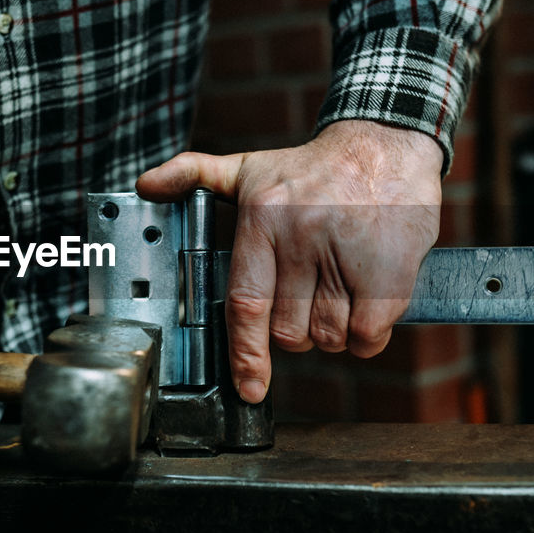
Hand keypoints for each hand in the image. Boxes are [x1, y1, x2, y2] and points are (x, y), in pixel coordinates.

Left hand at [136, 120, 441, 402]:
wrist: (387, 144)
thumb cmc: (316, 168)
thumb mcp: (251, 166)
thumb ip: (194, 174)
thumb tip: (146, 186)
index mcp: (262, 217)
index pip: (245, 301)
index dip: (245, 354)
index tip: (249, 387)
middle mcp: (300, 236)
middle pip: (288, 330)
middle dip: (297, 332)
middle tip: (309, 299)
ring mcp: (345, 255)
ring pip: (328, 337)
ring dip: (335, 332)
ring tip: (342, 291)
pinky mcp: (387, 272)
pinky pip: (367, 335)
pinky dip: (368, 336)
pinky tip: (370, 306)